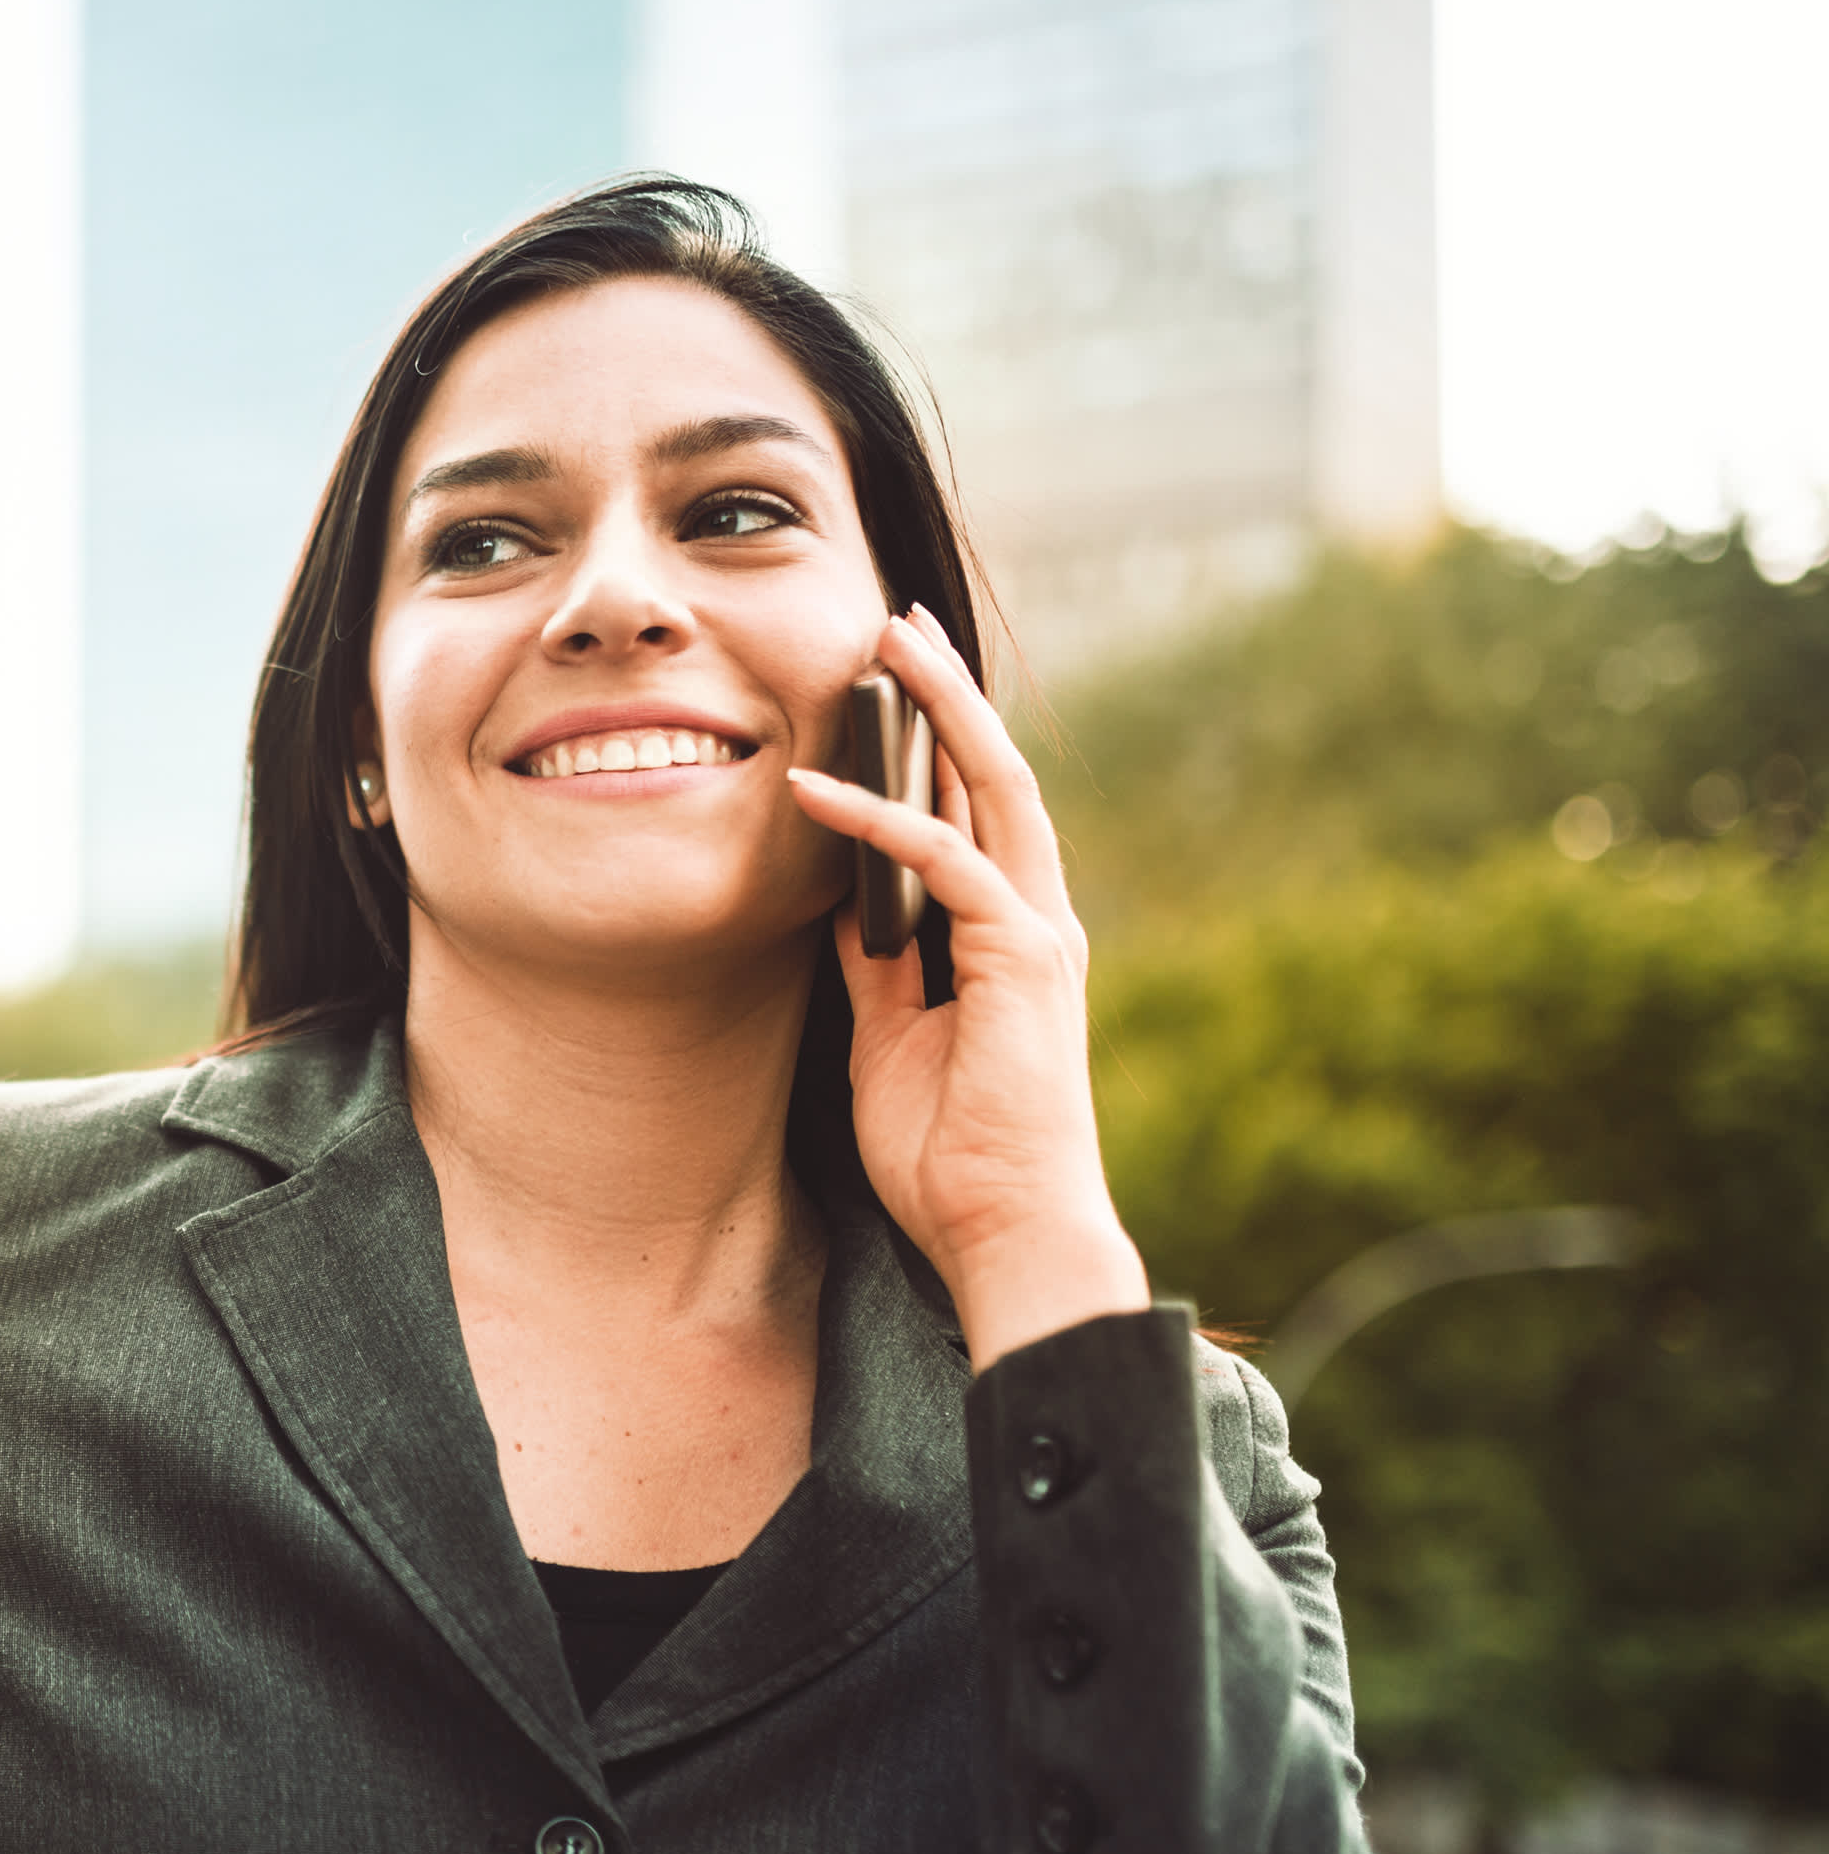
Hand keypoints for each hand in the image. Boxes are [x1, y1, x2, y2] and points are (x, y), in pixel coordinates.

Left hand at [785, 607, 1149, 1368]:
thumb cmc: (948, 1153)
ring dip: (933, 715)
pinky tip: (816, 790)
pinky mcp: (1021, 958)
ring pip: (991, 790)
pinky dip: (879, 821)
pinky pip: (945, 864)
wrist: (1001, 1229)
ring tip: (880, 650)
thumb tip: (840, 909)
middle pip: (995, 775)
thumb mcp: (888, 1040)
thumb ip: (876, 968)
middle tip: (896, 624)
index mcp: (1008, 936)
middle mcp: (1034, 919)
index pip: (976, 813)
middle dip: (946, 695)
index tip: (889, 681)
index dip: (937, 743)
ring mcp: (1035, 934)